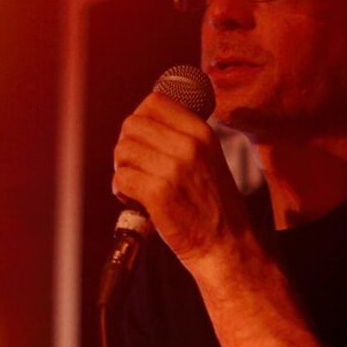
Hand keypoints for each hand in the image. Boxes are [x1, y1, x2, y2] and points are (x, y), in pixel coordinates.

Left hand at [112, 92, 252, 265]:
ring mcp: (173, 168)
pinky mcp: (158, 193)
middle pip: (132, 124)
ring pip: (123, 150)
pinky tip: (133, 200)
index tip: (142, 139)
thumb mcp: (210, 158)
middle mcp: (189, 145)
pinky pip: (122, 178)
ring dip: (122, 168)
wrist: (226, 244)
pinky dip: (120, 190)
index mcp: (202, 132)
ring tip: (135, 185)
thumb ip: (183, 138)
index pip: (155, 102)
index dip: (140, 118)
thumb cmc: (215, 205)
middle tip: (135, 166)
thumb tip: (144, 124)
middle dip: (126, 144)